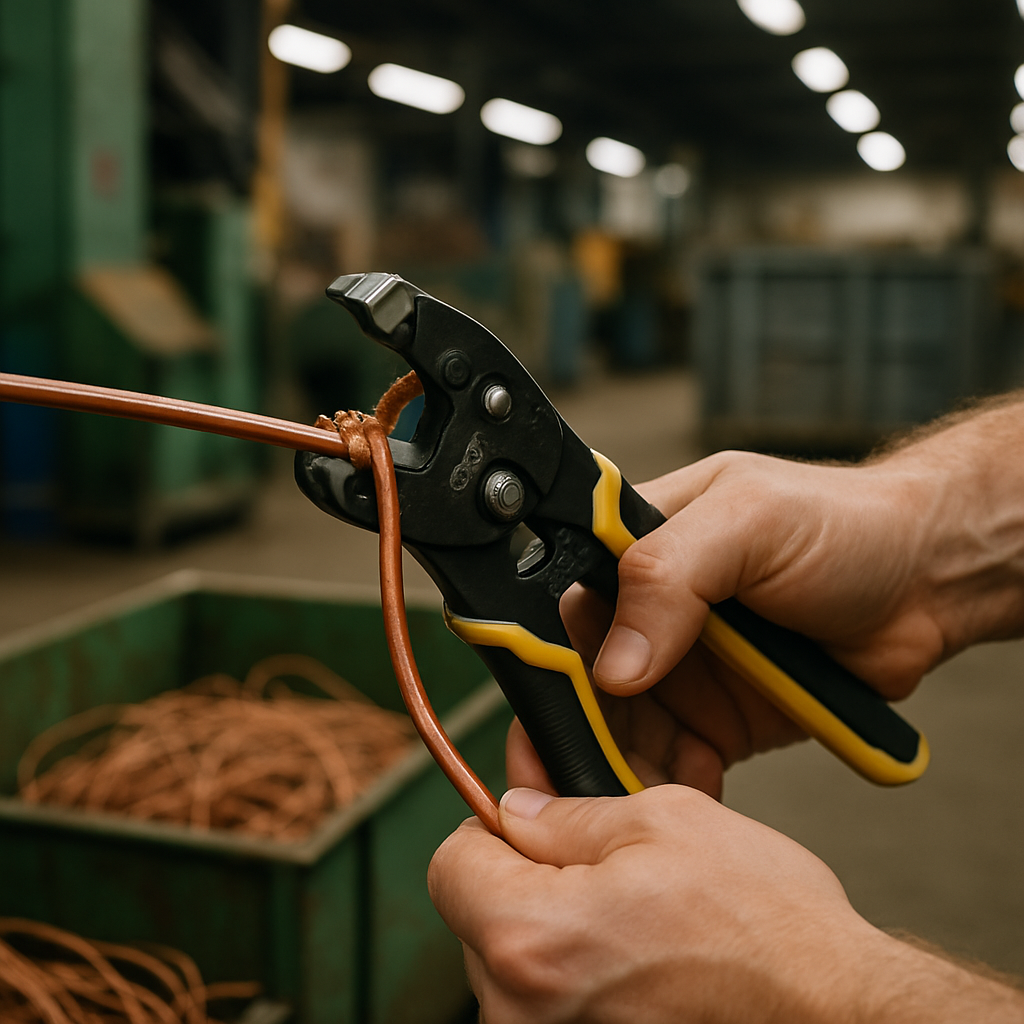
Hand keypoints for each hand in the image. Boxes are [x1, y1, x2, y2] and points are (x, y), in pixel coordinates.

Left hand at [429, 786, 1023, 1023]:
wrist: (837, 1016)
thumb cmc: (767, 930)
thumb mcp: (663, 822)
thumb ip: (565, 814)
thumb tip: (515, 808)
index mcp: (532, 939)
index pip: (450, 864)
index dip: (489, 829)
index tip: (530, 825)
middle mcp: (521, 1013)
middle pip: (479, 917)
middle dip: (525, 882)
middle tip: (600, 869)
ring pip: (514, 965)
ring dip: (556, 933)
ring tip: (633, 923)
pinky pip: (549, 1006)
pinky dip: (579, 979)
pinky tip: (640, 966)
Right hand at [560, 443, 1008, 794]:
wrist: (929, 585)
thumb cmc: (846, 526)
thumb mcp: (750, 520)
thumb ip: (670, 572)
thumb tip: (612, 662)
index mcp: (640, 543)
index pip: (566, 596)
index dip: (553, 645)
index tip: (557, 691)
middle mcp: (649, 608)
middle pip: (582, 673)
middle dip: (583, 719)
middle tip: (588, 760)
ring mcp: (681, 666)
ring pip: (620, 726)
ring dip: (623, 759)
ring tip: (644, 784)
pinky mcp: (716, 717)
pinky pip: (672, 761)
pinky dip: (670, 782)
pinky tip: (693, 787)